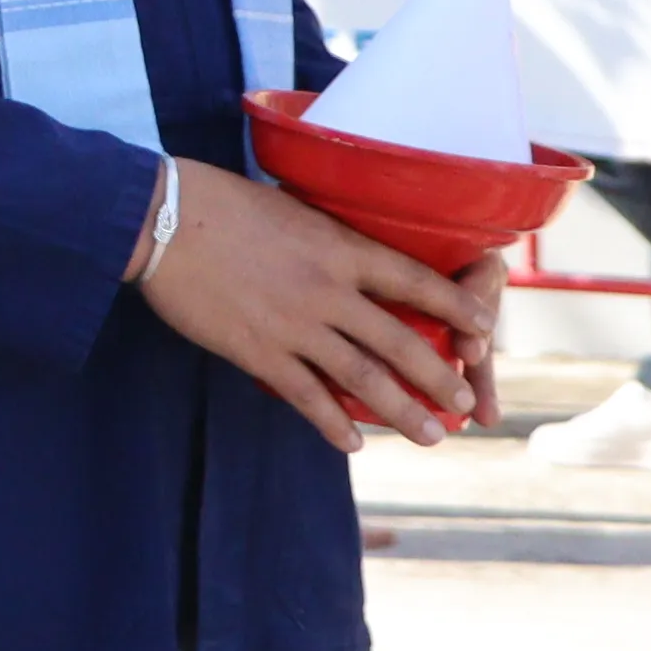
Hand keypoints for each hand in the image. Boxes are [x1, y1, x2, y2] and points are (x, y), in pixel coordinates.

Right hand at [135, 161, 481, 450]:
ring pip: (362, 377)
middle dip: (438, 376)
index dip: (456, 306)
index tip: (485, 329)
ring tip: (430, 436)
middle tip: (465, 403)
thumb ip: (326, 242)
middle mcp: (328, 290)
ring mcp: (294, 325)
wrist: (165, 219)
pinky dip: (332, 424)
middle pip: (399, 340)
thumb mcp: (292, 211)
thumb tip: (348, 260)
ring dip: (400, 411)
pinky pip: (306, 396)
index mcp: (340, 248)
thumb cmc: (222, 205)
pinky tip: (352, 445)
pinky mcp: (258, 352)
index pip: (416, 280)